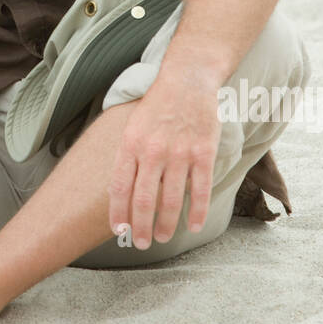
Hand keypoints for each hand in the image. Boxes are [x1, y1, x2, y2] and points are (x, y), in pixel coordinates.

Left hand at [107, 75, 220, 248]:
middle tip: (141, 243)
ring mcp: (180, 152)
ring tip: (162, 237)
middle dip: (141, 227)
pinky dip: (197, 212)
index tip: (118, 231)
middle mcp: (153, 150)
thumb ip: (127, 156)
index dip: (118, 212)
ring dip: (167, 224)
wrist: (187, 80)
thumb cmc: (156, 107)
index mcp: (131, 144)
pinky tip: (194, 226)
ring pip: (172, 200)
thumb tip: (119, 191)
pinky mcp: (203, 152)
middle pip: (144, 199)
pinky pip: (200, 190)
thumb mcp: (131, 126)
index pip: (120, 187)